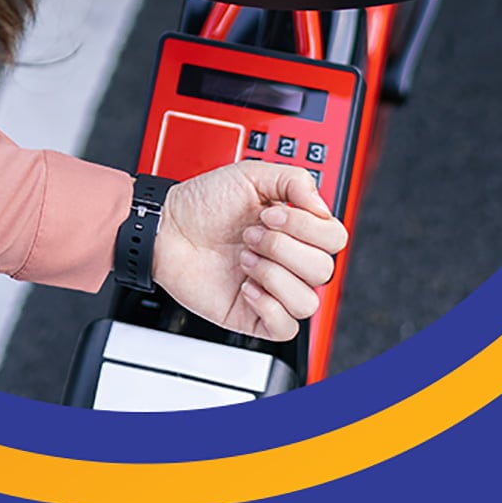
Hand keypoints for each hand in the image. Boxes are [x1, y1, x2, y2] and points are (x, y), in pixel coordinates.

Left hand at [150, 162, 348, 341]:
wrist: (166, 229)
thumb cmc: (202, 202)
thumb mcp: (252, 174)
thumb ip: (296, 180)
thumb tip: (322, 207)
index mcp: (297, 229)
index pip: (335, 238)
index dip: (307, 226)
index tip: (271, 213)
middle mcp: (289, 260)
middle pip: (325, 269)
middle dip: (282, 248)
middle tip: (250, 235)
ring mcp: (273, 289)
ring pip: (308, 300)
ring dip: (274, 275)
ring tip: (245, 260)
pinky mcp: (253, 316)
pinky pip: (285, 328)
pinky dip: (269, 307)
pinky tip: (246, 286)